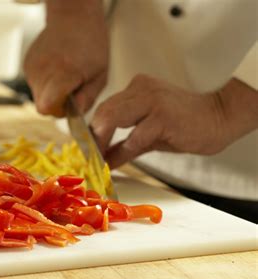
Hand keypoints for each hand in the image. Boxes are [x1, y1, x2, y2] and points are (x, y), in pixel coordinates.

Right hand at [23, 0, 107, 116]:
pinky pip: (35, 86)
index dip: (61, 111)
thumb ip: (87, 98)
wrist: (73, 17)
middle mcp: (43, 70)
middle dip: (57, 105)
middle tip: (72, 90)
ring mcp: (32, 67)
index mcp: (63, 72)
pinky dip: (46, 84)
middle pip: (42, 106)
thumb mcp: (100, 74)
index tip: (72, 104)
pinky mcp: (27, 65)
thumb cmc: (91, 44)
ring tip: (65, 77)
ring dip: (51, 94)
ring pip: (38, 97)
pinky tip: (57, 69)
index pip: (48, 107)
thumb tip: (75, 114)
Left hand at [91, 75, 257, 168]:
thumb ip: (125, 144)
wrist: (220, 118)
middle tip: (89, 158)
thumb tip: (105, 160)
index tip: (86, 149)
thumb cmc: (185, 124)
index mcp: (136, 88)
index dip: (92, 130)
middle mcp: (140, 89)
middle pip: (103, 112)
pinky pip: (134, 136)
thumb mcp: (148, 133)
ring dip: (101, 143)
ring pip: (112, 119)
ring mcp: (151, 101)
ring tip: (98, 160)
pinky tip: (115, 163)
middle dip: (92, 138)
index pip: (104, 107)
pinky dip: (122, 153)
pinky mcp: (162, 116)